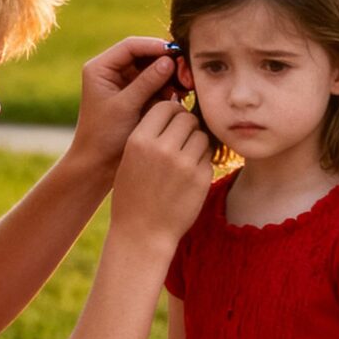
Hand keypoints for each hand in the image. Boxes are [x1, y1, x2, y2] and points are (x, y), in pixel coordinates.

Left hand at [71, 35, 179, 176]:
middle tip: (185, 72)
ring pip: (153, 70)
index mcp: (101, 68)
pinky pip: (156, 85)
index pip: (131, 46)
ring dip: (170, 76)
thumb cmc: (104, 136)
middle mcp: (112, 72)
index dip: (154, 46)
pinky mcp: (136, 97)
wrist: (98, 164)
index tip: (176, 53)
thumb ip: (146, 82)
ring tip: (185, 86)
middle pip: (145, 55)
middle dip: (166, 62)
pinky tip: (180, 95)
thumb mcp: (125, 107)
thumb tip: (169, 60)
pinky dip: (168, 88)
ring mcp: (125, 84)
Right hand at [109, 99, 211, 249]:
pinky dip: (202, 161)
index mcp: (140, 140)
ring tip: (185, 158)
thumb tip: (177, 106)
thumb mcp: (130, 158)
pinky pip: (208, 156)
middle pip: (187, 118)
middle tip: (181, 140)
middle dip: (187, 126)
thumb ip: (150, 133)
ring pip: (201, 135)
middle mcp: (162, 149)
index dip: (171, 113)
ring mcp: (184, 165)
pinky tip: (189, 175)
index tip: (171, 124)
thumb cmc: (133, 194)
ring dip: (196, 142)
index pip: (166, 107)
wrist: (141, 233)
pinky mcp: (201, 179)